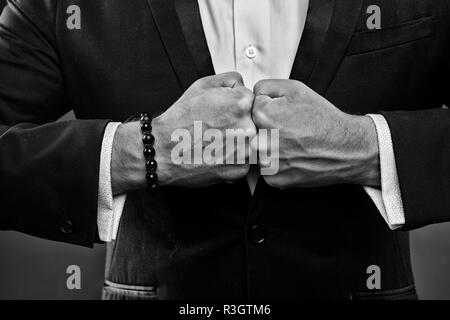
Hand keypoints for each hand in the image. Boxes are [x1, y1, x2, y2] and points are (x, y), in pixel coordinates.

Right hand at [111, 72, 255, 193]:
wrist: (163, 150)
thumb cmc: (179, 120)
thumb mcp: (202, 85)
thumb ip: (230, 80)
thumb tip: (243, 85)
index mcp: (242, 102)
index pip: (252, 101)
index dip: (236, 107)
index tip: (223, 114)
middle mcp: (248, 126)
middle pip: (254, 122)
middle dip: (239, 125)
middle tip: (218, 129)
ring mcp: (246, 150)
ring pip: (252, 143)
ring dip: (238, 143)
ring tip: (216, 142)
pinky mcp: (241, 169)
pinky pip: (245, 161)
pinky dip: (233, 160)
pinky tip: (217, 155)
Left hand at [252, 79, 379, 188]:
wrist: (346, 148)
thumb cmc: (323, 120)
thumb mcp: (295, 89)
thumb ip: (266, 87)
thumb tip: (251, 94)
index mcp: (263, 115)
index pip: (251, 109)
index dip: (268, 109)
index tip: (283, 115)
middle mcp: (261, 141)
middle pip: (252, 131)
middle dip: (265, 129)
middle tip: (288, 130)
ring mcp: (266, 162)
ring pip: (257, 150)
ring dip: (270, 147)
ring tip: (292, 143)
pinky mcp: (273, 178)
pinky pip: (265, 168)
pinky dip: (277, 163)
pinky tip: (292, 157)